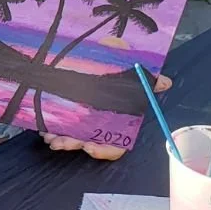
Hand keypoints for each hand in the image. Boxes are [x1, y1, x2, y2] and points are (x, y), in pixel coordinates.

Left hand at [41, 72, 171, 160]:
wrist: (100, 60)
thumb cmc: (119, 71)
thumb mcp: (132, 75)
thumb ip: (148, 81)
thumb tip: (166, 82)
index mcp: (118, 122)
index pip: (115, 146)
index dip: (103, 150)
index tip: (89, 147)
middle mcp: (101, 126)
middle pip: (90, 143)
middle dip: (74, 144)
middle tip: (60, 142)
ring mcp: (85, 123)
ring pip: (73, 139)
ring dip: (60, 139)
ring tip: (49, 137)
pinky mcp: (70, 117)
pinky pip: (62, 129)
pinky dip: (52, 129)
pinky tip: (44, 127)